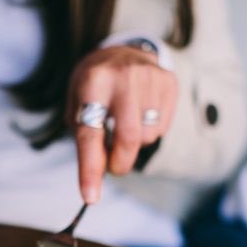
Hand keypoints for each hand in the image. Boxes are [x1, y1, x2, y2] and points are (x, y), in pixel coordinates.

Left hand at [68, 45, 177, 202]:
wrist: (124, 49)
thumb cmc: (94, 85)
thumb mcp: (77, 104)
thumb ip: (86, 139)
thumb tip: (99, 175)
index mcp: (92, 82)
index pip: (90, 134)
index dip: (90, 169)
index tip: (90, 197)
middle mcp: (123, 78)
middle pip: (127, 139)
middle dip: (120, 163)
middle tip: (113, 167)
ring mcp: (150, 78)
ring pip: (146, 136)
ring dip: (133, 143)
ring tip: (124, 123)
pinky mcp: (169, 83)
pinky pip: (161, 128)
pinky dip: (148, 131)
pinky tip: (140, 114)